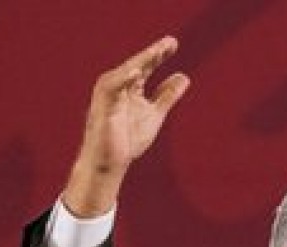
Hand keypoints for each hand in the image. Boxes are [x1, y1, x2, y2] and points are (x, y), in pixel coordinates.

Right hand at [64, 36, 189, 216]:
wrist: (109, 163)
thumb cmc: (127, 138)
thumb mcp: (154, 113)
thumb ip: (167, 95)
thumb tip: (184, 76)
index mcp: (129, 88)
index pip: (145, 67)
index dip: (159, 55)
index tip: (174, 44)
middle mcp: (117, 88)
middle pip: (136, 66)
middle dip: (153, 54)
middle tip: (171, 42)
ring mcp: (108, 97)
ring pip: (124, 74)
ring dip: (140, 62)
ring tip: (157, 52)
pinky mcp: (102, 108)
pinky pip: (111, 89)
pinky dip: (123, 79)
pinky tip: (137, 72)